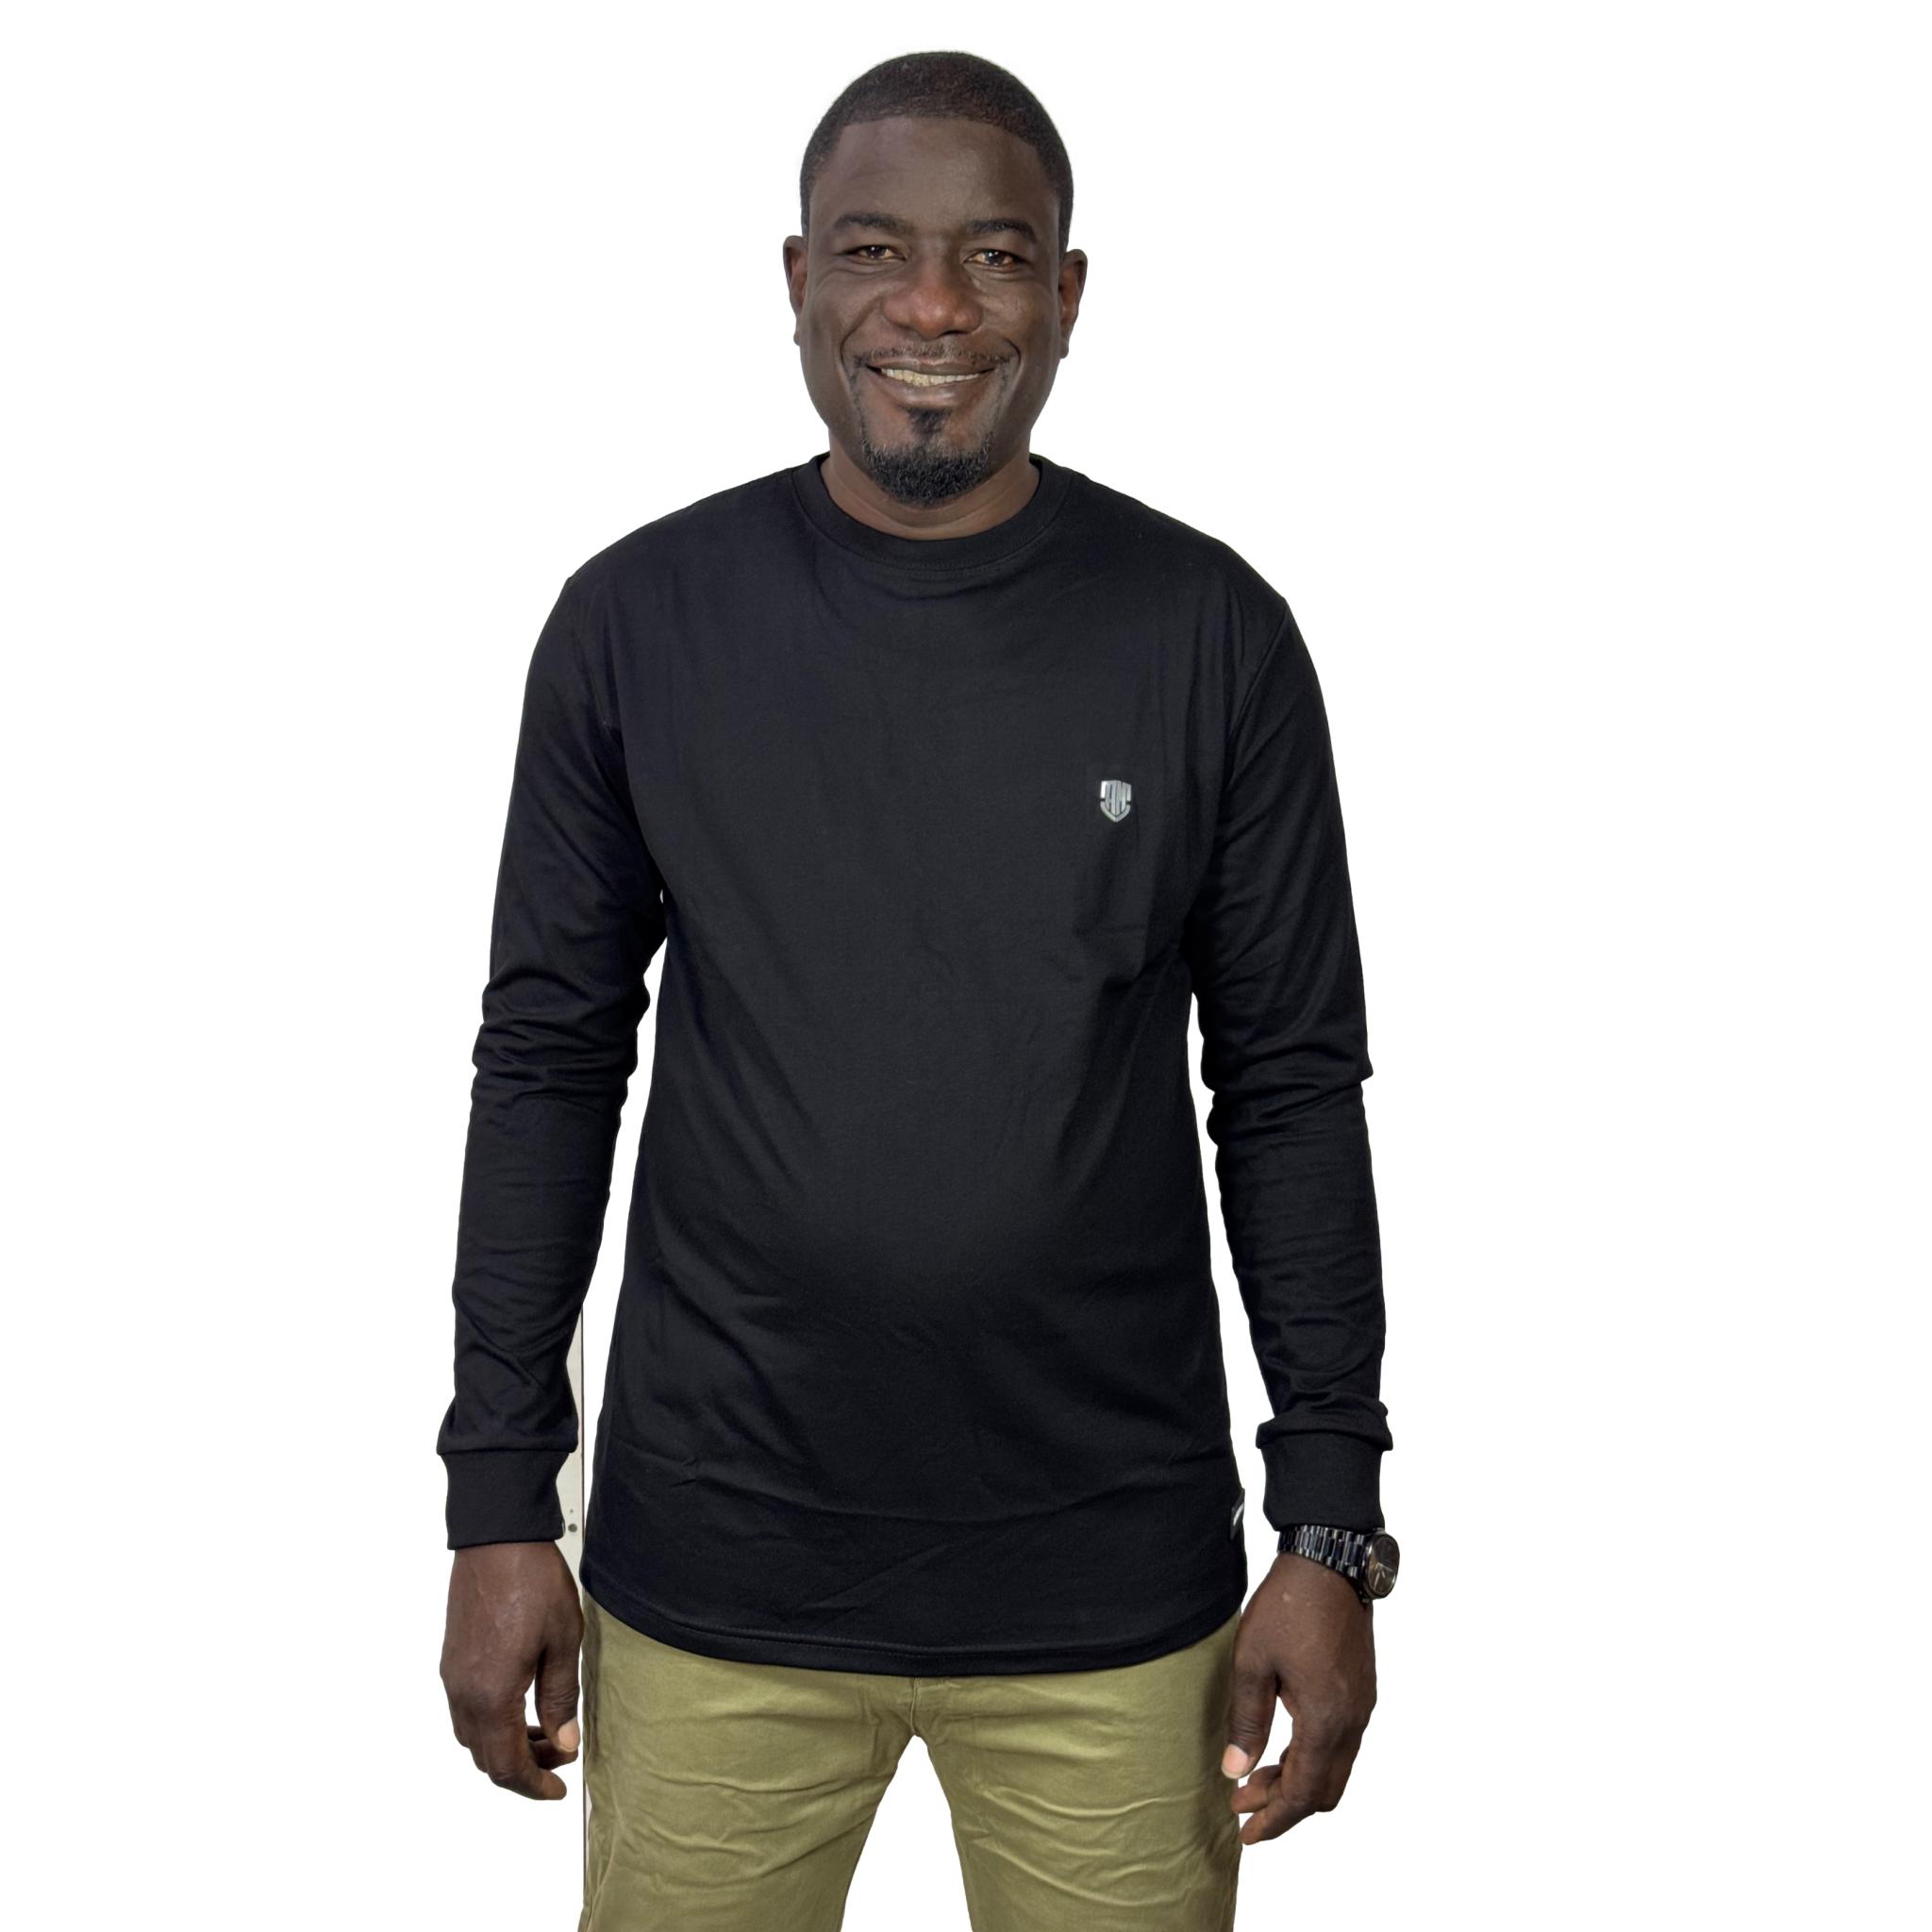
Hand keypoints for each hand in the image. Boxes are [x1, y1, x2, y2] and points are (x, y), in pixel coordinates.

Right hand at [440, 1541, 583, 1799]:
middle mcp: (463, 1691)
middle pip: (485, 1757)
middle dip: (524, 1766)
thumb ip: (561, 1698)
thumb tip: (565, 1743)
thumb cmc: (532, 1581)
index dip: (533, 1784)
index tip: (558, 1789)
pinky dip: (492, 1721)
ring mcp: (453, 1675)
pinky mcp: (452, 1658)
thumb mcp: (563, 1641)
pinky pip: (466, 1709)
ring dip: (506, 1744)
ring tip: (546, 1728)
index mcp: (490, 1695)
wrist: (497, 1536)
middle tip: (562, 1753)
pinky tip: (522, 1702)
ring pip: (473, 1735)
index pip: (505, 1765)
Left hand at [1220, 1550, 1377, 1842]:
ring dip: (1297, 1781)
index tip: (1246, 1834)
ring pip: (1334, 1768)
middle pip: (1325, 1790)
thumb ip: (1246, 1721)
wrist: (1330, 1562)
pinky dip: (1311, 1757)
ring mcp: (1361, 1706)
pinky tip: (1280, 1749)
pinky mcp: (1361, 1690)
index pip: (1304, 1792)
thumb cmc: (1288, 1607)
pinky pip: (1340, 1744)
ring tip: (1252, 1780)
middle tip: (1243, 1808)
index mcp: (1327, 1719)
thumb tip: (1235, 1771)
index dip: (1275, 1819)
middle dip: (1285, 1807)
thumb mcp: (1253, 1662)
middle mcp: (1353, 1720)